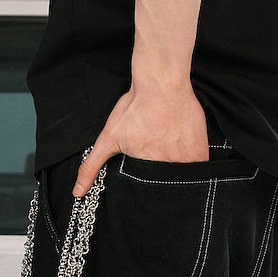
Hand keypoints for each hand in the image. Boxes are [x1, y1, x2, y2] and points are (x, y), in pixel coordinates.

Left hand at [73, 80, 208, 199]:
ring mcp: (185, 161)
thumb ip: (91, 166)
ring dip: (176, 170)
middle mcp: (166, 167)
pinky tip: (183, 150)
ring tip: (169, 151)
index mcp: (143, 167)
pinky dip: (192, 165)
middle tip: (158, 153)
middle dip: (160, 178)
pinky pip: (198, 170)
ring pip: (181, 179)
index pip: (145, 189)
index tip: (145, 166)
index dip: (144, 183)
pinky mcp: (200, 153)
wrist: (162, 84)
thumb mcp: (108, 138)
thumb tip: (78, 192)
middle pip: (163, 184)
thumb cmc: (135, 107)